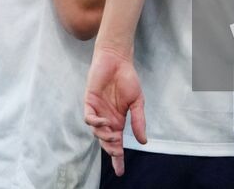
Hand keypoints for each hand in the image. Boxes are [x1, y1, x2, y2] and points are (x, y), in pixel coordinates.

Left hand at [84, 45, 145, 176]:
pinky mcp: (89, 103)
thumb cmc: (128, 80)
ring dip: (104, 137)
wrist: (117, 61)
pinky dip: (95, 123)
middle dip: (111, 150)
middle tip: (117, 151)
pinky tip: (104, 122)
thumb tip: (143, 141)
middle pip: (106, 142)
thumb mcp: (137, 102)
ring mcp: (97, 112)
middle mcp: (107, 119)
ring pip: (97, 133)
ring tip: (114, 135)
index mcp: (118, 122)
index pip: (117, 144)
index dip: (118, 159)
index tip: (120, 172)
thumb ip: (139, 121)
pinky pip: (89, 119)